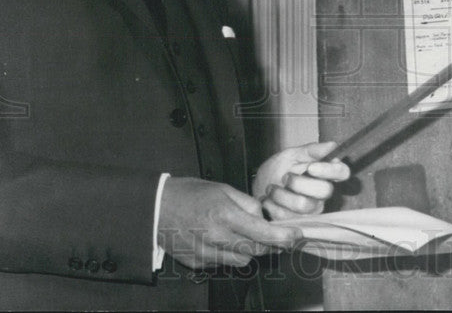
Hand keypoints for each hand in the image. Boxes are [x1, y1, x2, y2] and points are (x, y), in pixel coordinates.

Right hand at [157, 177, 299, 268]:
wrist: (155, 208)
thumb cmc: (189, 193)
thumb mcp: (222, 189)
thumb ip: (247, 203)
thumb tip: (264, 217)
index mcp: (224, 215)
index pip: (262, 234)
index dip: (283, 237)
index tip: (296, 236)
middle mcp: (216, 237)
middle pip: (256, 251)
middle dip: (271, 245)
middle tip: (279, 237)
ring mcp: (205, 253)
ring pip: (242, 261)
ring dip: (249, 251)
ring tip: (244, 235)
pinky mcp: (197, 263)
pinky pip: (223, 263)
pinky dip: (229, 254)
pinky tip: (222, 241)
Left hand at [253, 141, 350, 219]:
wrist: (259, 188)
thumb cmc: (279, 169)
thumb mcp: (292, 155)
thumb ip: (311, 150)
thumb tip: (331, 145)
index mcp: (325, 173)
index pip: (342, 172)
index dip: (331, 171)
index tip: (311, 168)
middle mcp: (323, 194)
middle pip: (325, 191)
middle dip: (299, 182)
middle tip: (285, 177)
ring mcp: (312, 211)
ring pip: (303, 205)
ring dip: (281, 194)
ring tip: (272, 188)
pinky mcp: (298, 224)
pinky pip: (287, 216)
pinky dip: (272, 205)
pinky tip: (269, 200)